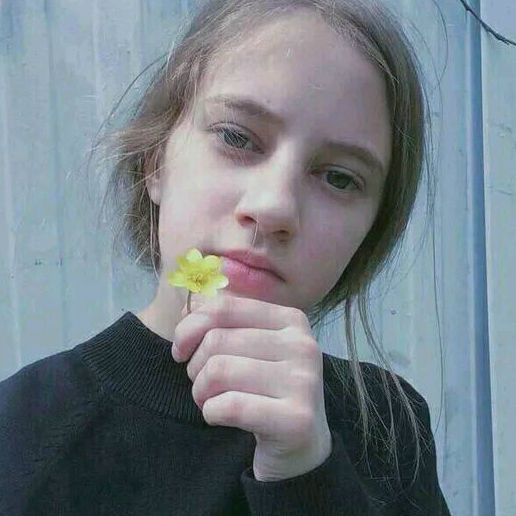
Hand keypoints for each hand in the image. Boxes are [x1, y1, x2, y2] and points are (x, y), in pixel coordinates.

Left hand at [172, 294, 332, 481]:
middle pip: (217, 340)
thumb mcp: (251, 348)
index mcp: (291, 319)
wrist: (301, 444)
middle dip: (195, 367)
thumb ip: (223, 322)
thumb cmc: (265, 390)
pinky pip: (229, 406)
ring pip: (218, 371)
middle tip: (203, 385)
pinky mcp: (296, 418)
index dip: (189, 328)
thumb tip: (188, 309)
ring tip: (211, 401)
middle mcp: (302, 345)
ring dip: (201, 392)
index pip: (224, 306)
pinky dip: (212, 413)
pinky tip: (222, 417)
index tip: (181, 351)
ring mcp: (303, 381)